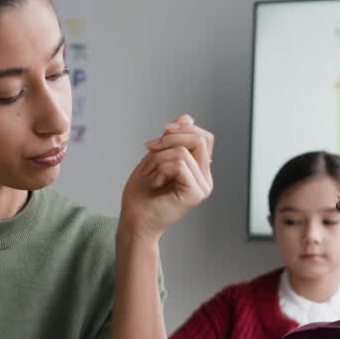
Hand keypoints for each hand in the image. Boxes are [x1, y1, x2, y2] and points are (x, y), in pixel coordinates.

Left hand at [120, 115, 213, 238]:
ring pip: (183, 151)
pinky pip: (179, 164)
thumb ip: (172, 140)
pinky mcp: (195, 194)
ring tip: (150, 174)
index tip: (158, 135)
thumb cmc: (142, 194)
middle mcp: (205, 178)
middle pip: (200, 138)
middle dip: (170, 137)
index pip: (203, 137)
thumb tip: (187, 117)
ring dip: (158, 158)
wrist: (134, 221)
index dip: (182, 128)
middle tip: (149, 148)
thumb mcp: (156, 157)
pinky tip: (154, 183)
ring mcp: (203, 186)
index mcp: (199, 169)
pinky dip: (160, 169)